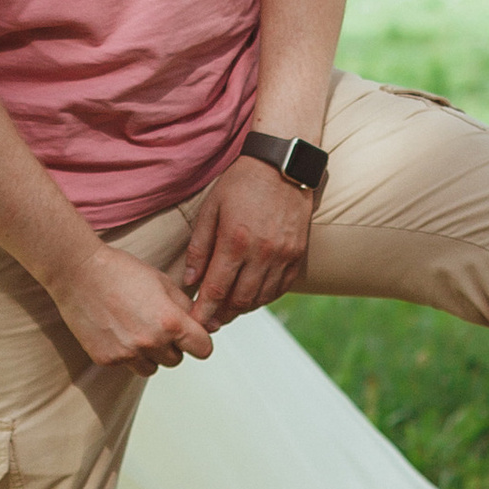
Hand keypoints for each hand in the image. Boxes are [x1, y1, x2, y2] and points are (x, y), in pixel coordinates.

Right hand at [49, 236, 217, 373]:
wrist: (78, 272)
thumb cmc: (121, 271)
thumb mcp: (163, 282)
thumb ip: (188, 307)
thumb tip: (211, 326)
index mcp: (170, 321)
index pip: (203, 349)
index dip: (200, 341)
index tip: (192, 335)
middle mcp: (151, 342)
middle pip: (177, 360)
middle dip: (172, 345)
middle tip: (155, 323)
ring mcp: (127, 354)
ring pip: (153, 368)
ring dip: (151, 354)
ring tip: (136, 328)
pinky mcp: (106, 360)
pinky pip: (127, 366)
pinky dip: (126, 353)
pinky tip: (116, 330)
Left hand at [178, 159, 314, 329]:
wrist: (282, 165)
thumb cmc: (241, 183)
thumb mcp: (211, 209)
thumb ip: (199, 247)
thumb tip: (190, 280)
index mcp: (235, 241)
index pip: (216, 290)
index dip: (204, 311)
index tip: (194, 323)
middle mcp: (262, 252)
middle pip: (240, 300)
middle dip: (222, 315)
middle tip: (210, 320)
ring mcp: (283, 255)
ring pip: (261, 297)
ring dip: (243, 308)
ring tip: (228, 309)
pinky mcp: (298, 254)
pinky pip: (281, 288)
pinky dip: (265, 297)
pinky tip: (252, 296)